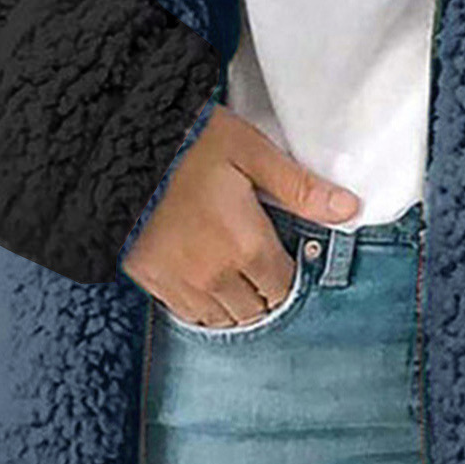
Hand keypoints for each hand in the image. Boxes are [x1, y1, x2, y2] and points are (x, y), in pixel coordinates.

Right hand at [122, 106, 361, 326]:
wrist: (116, 149)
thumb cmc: (188, 143)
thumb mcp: (252, 153)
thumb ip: (301, 189)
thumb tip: (349, 209)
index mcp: (246, 246)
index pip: (283, 287)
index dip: (290, 271)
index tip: (286, 251)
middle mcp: (214, 276)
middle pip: (255, 310)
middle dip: (265, 289)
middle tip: (262, 259)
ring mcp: (179, 284)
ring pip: (221, 319)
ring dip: (235, 303)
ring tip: (236, 271)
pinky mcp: (150, 281)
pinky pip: (186, 314)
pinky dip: (201, 305)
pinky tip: (205, 279)